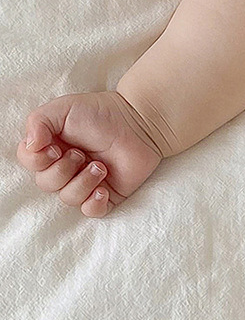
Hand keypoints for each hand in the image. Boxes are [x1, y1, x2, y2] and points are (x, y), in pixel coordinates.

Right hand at [16, 91, 163, 217]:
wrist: (140, 121)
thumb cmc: (102, 113)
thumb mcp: (63, 108)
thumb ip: (38, 122)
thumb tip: (31, 146)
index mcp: (52, 147)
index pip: (30, 163)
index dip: (37, 161)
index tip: (55, 148)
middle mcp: (66, 166)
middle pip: (46, 183)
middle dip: (62, 169)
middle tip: (81, 154)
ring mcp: (86, 181)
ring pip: (68, 198)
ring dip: (82, 182)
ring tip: (101, 166)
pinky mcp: (107, 193)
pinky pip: (92, 211)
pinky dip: (93, 203)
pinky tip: (103, 190)